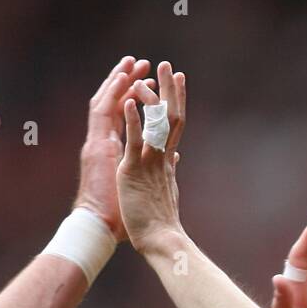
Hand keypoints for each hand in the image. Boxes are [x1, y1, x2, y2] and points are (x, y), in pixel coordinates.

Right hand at [73, 55, 154, 241]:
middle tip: (142, 62)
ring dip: (119, 82)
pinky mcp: (99, 149)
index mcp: (116, 151)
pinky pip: (106, 117)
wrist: (101, 228)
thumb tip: (175, 157)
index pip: (127, 118)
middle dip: (128, 82)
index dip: (139, 98)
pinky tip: (123, 79)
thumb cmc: (122, 214)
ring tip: (131, 62)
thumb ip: (157, 166)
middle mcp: (104, 144)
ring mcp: (99, 144)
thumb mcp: (143, 185)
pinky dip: (114, 96)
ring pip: (107, 103)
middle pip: (115, 104)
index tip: (154, 83)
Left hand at [117, 60, 186, 251]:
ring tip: (149, 73)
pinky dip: (131, 121)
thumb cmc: (161, 222)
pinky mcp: (133, 171)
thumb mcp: (167, 190)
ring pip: (154, 124)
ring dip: (151, 96)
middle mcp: (160, 158)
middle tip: (170, 66)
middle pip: (170, 117)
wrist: (160, 241)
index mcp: (166, 161)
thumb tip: (176, 158)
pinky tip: (127, 101)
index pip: (174, 125)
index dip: (177, 101)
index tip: (179, 80)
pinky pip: (133, 142)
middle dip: (170, 90)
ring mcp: (148, 163)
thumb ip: (170, 170)